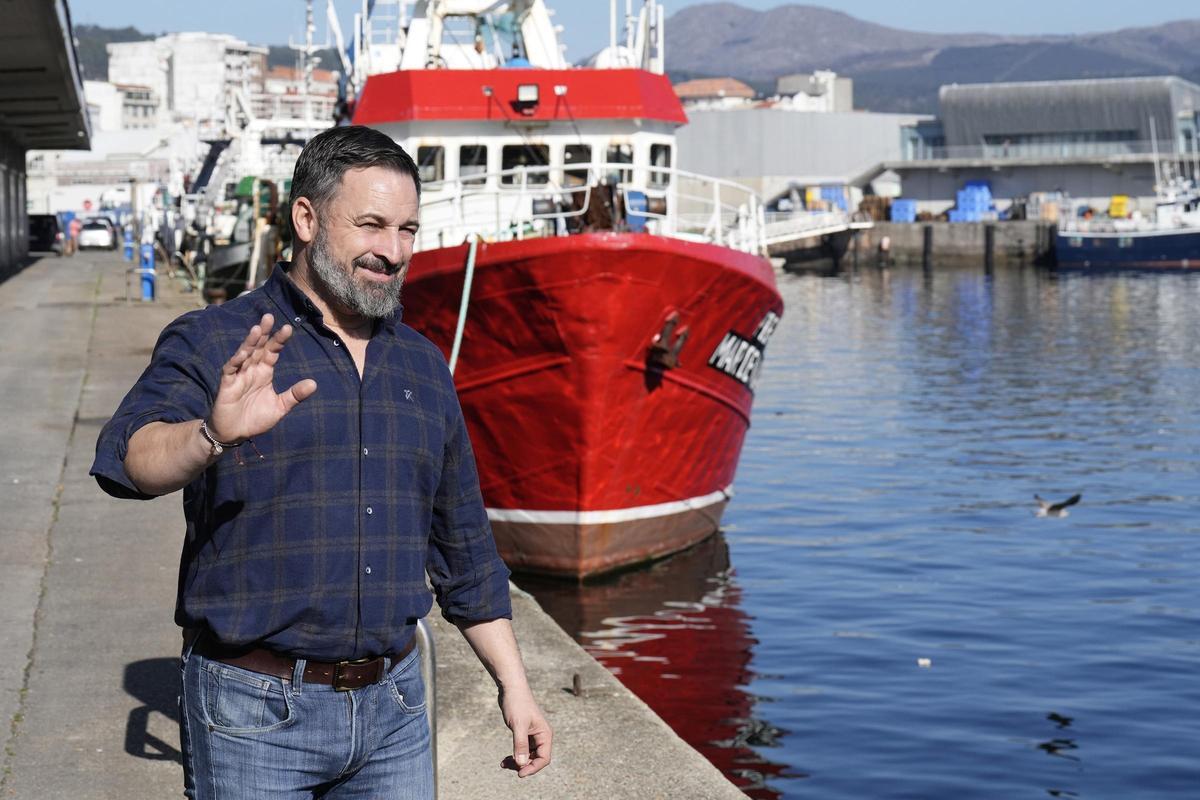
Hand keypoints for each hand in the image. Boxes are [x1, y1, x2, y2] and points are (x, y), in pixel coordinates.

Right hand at [208, 313, 316, 441]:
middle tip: (269, 316)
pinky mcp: (227, 385)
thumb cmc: (256, 418)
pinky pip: (231, 370)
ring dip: (250, 342)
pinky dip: (236, 361)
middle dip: (263, 333)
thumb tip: (314, 383)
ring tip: (258, 329)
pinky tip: (243, 353)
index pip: (272, 352)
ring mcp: (238, 375)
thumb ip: (294, 395)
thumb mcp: (280, 407)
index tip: (288, 328)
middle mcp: (251, 370)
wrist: (235, 434)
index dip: (279, 340)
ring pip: (244, 354)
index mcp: (264, 372)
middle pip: (258, 347)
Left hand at [498, 687, 551, 777]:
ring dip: (517, 762)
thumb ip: (520, 745)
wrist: (511, 688)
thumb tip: (521, 764)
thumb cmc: (517, 703)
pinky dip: (514, 756)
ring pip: (528, 756)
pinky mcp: (524, 733)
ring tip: (504, 764)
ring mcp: (533, 735)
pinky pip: (522, 750)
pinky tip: (505, 759)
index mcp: (545, 734)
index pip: (544, 758)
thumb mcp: (518, 725)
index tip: (520, 773)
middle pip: (535, 759)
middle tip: (508, 767)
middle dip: (523, 765)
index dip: (533, 768)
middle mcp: (541, 736)